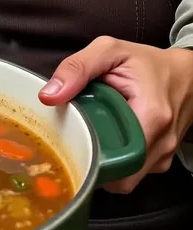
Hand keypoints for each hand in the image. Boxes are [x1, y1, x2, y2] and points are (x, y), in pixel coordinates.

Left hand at [38, 36, 192, 192]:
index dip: (89, 155)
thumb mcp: (110, 51)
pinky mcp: (161, 161)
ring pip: (125, 179)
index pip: (116, 160)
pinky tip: (108, 138)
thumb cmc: (147, 63)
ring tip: (92, 134)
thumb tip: (49, 95)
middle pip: (119, 176)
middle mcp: (162, 142)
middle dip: (93, 161)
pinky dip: (117, 161)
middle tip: (76, 136)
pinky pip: (133, 173)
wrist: (185, 74)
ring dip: (105, 162)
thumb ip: (78, 67)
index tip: (72, 138)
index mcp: (151, 115)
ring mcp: (163, 157)